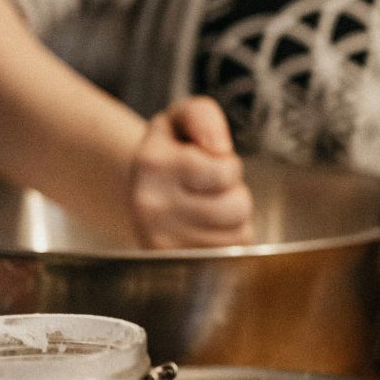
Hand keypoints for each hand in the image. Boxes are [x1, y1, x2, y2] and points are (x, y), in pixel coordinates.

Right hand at [130, 96, 253, 248]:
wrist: (141, 188)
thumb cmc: (172, 150)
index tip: (207, 160)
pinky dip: (226, 240)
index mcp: (153, 164)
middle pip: (237, 207)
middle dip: (234, 193)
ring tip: (207, 206)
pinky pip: (229, 254)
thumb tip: (219, 148)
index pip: (225, 172)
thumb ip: (203, 116)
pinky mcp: (173, 263)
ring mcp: (159, 241)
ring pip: (238, 233)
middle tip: (210, 187)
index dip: (227, 164)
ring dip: (233, 218)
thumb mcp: (182, 118)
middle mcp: (151, 206)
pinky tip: (204, 228)